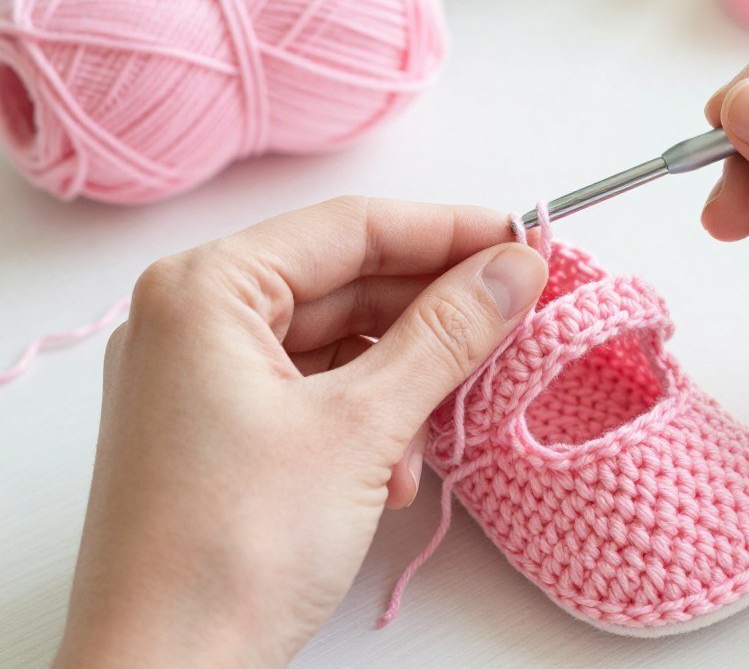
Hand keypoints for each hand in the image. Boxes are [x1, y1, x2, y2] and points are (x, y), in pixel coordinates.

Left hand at [53, 197, 547, 667]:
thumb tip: (514, 269)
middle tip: (513, 319)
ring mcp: (203, 379)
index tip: (522, 244)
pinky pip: (315, 392)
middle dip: (431, 314)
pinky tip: (393, 473)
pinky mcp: (221, 430)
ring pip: (337, 343)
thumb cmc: (234, 551)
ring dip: (403, 379)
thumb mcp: (361, 427)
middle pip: (344, 283)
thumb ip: (445, 335)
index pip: (349, 229)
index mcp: (204, 291)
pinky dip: (367, 419)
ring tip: (448, 418)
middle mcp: (193, 321)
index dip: (446, 232)